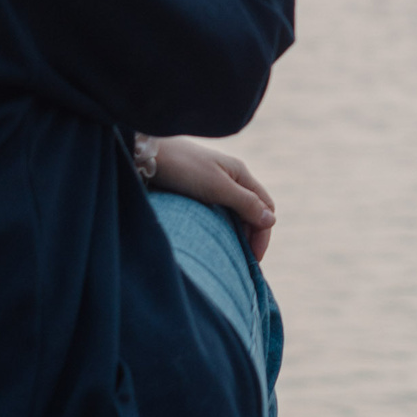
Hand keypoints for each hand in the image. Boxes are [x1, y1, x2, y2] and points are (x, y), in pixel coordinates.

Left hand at [145, 135, 277, 260]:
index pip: (265, 207)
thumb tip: (271, 221)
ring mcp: (214, 184)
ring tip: (231, 254)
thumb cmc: (182, 168)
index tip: (254, 258)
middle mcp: (231, 178)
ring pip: (236, 212)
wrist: (145, 154)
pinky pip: (219, 212)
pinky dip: (223, 227)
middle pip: (253, 211)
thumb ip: (245, 203)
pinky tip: (215, 239)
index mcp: (240, 173)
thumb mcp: (217, 187)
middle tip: (244, 262)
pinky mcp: (198, 191)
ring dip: (238, 233)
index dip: (263, 233)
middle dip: (253, 235)